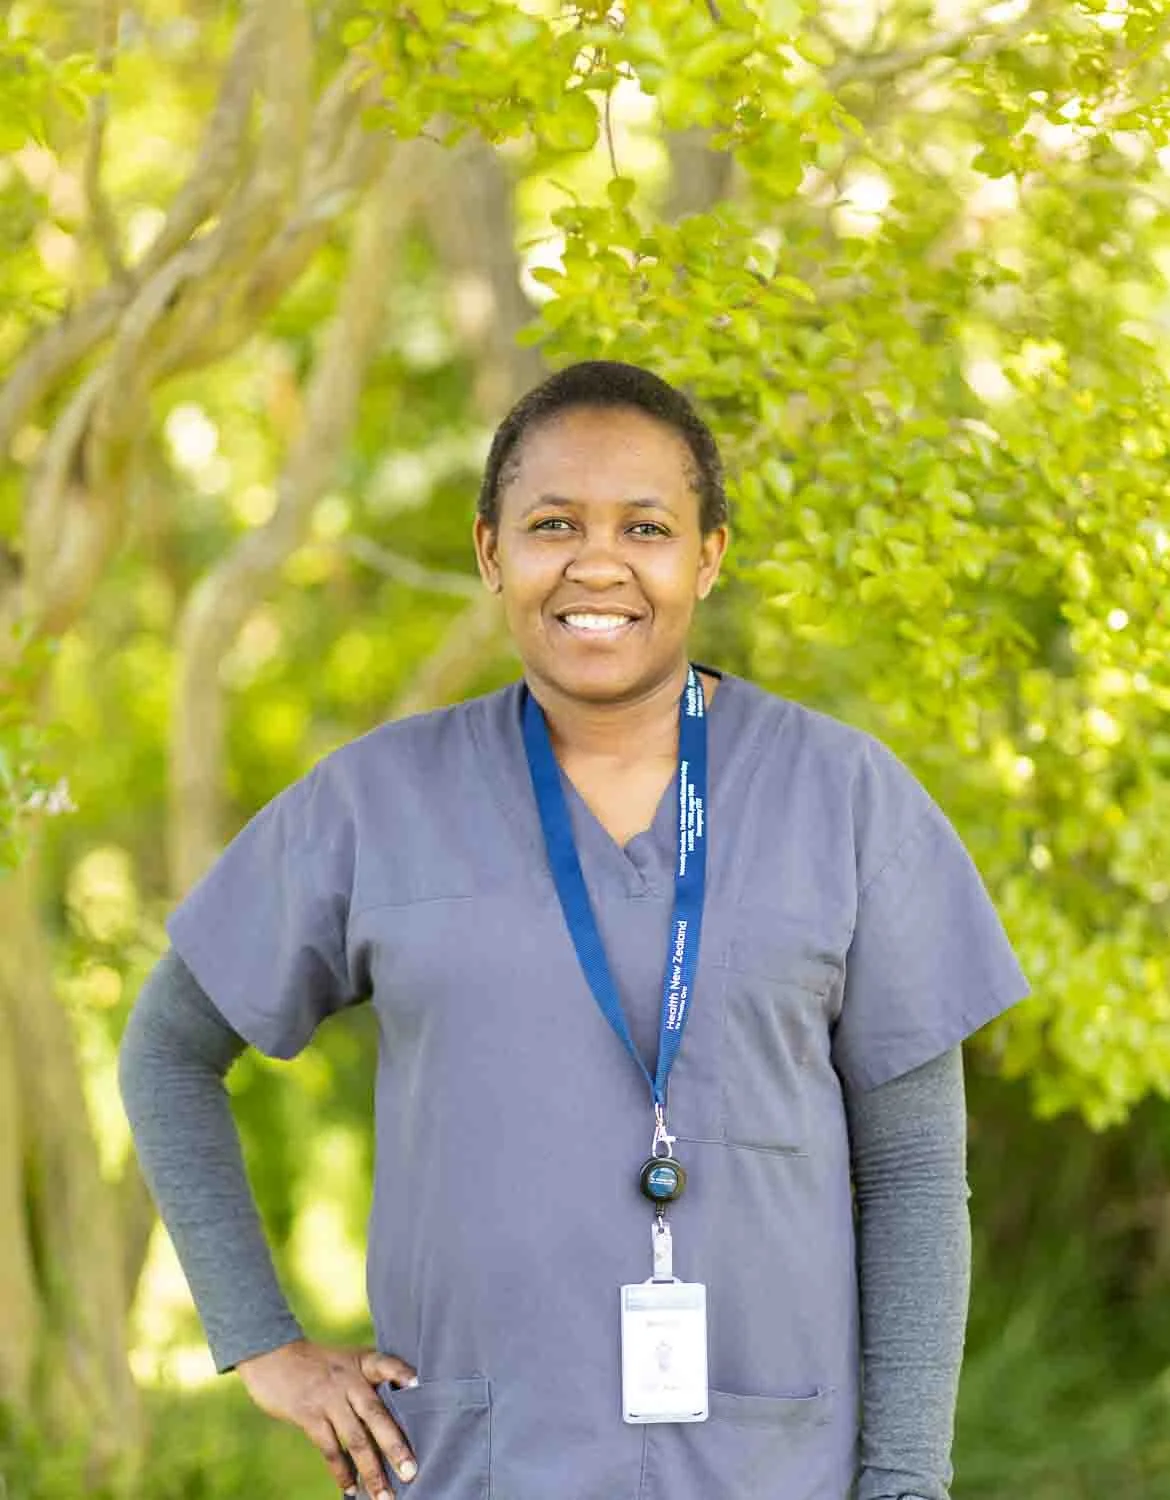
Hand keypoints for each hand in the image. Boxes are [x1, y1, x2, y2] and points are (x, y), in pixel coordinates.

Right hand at [237, 1338, 418, 1495]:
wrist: (272, 1354)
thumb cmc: (315, 1363)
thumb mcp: (344, 1361)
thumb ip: (365, 1382)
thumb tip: (391, 1414)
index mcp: (361, 1362)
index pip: (387, 1364)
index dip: (403, 1373)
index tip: (419, 1385)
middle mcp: (349, 1380)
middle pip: (376, 1414)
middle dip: (394, 1446)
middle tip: (410, 1472)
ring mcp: (329, 1398)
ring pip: (355, 1439)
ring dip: (371, 1470)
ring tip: (384, 1495)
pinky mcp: (309, 1415)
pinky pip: (329, 1449)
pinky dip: (341, 1471)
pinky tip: (351, 1488)